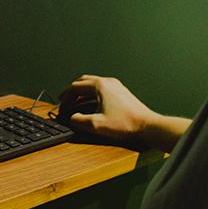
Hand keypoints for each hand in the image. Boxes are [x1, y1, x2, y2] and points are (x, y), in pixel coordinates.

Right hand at [57, 75, 190, 151]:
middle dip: (71, 92)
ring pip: (93, 85)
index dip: (65, 99)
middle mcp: (108, 83)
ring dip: (82, 94)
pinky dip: (91, 96)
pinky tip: (90, 106)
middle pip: (83, 82)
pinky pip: (101, 90)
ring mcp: (116, 87)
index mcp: (100, 86)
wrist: (147, 126)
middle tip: (63, 101)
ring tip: (74, 104)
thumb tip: (70, 118)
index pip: (75, 87)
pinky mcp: (121, 93)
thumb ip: (78, 121)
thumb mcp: (96, 125)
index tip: (61, 109)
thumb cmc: (126, 124)